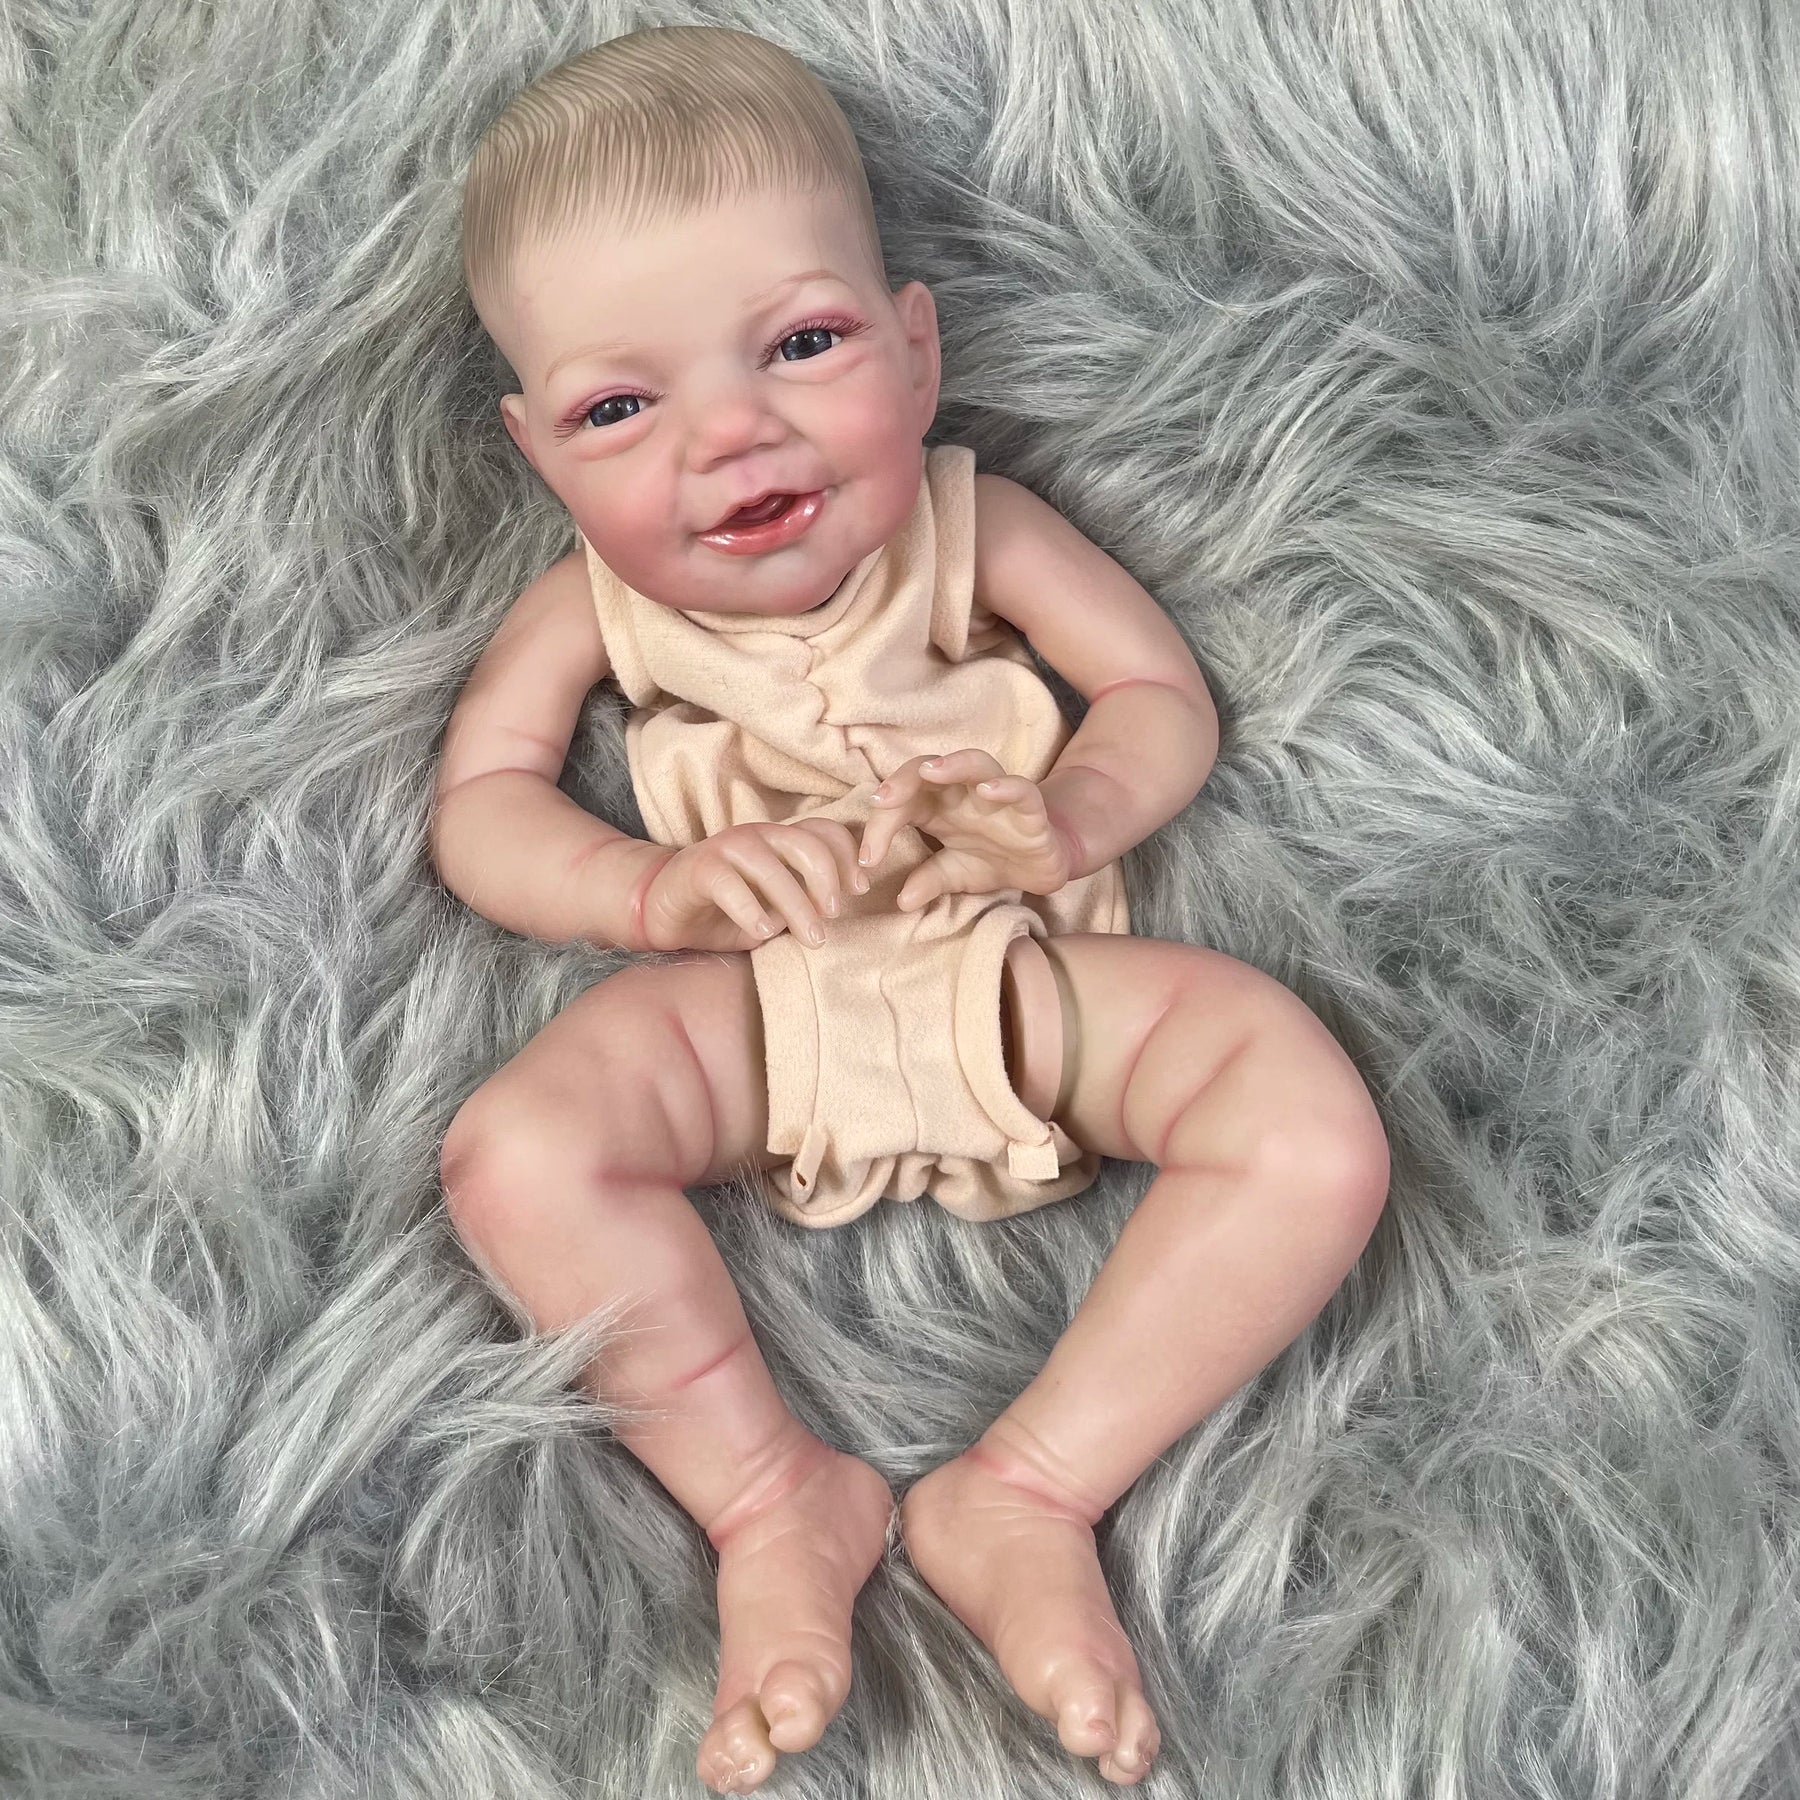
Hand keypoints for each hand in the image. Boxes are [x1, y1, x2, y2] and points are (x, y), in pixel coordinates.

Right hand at [638, 819, 867, 952]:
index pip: (826, 832)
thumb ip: (805, 903)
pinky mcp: (700, 867)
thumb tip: (838, 912)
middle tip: (832, 917)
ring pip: (771, 868)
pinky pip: (729, 885)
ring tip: (811, 938)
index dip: (849, 857)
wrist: (667, 909)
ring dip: (796, 905)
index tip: (860, 890)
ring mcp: (728, 848)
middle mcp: (759, 835)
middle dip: (827, 882)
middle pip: (806, 845)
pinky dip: (750, 910)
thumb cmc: (729, 910)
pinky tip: (762, 932)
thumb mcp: (777, 908)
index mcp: (782, 840)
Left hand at [858, 750, 1074, 910]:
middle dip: (904, 780)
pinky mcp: (1031, 807)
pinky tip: (989, 791)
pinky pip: (1021, 788)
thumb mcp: (956, 875)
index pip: (902, 802)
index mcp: (937, 807)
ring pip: (974, 763)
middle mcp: (963, 794)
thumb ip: (929, 881)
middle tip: (882, 799)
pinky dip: (1006, 786)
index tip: (868, 858)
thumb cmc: (994, 860)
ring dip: (953, 764)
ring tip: (932, 771)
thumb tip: (902, 901)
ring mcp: (997, 796)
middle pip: (929, 770)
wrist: (1042, 865)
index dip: (880, 824)